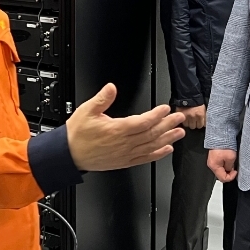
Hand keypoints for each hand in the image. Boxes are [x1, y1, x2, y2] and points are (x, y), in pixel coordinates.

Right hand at [66, 83, 185, 171]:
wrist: (70, 155)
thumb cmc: (77, 134)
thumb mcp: (86, 110)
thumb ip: (101, 99)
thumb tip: (111, 88)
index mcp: (116, 130)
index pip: (143, 122)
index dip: (157, 115)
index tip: (166, 108)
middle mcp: (124, 143)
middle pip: (151, 134)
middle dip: (167, 125)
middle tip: (179, 118)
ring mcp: (125, 154)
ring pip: (151, 146)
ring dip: (167, 139)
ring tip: (179, 133)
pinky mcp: (124, 161)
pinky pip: (145, 159)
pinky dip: (157, 154)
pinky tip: (166, 149)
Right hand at [175, 104, 206, 128]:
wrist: (188, 95)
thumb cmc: (197, 102)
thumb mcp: (203, 109)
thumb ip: (204, 117)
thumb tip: (204, 124)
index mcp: (200, 115)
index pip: (201, 125)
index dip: (200, 124)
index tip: (199, 122)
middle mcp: (193, 117)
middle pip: (194, 127)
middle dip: (194, 124)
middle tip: (194, 120)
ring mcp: (186, 117)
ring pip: (188, 126)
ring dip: (189, 123)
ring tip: (189, 119)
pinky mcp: (181, 115)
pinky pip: (183, 123)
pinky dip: (184, 122)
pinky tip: (185, 118)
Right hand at [207, 149, 237, 182]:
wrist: (220, 136)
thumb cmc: (224, 146)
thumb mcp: (231, 158)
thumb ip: (230, 167)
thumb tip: (229, 170)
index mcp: (214, 166)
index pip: (223, 178)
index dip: (231, 177)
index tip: (235, 172)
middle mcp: (211, 165)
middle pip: (221, 175)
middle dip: (228, 173)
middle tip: (233, 167)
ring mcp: (212, 161)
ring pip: (220, 170)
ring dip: (227, 168)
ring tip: (231, 162)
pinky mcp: (214, 158)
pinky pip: (219, 165)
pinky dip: (225, 164)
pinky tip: (228, 160)